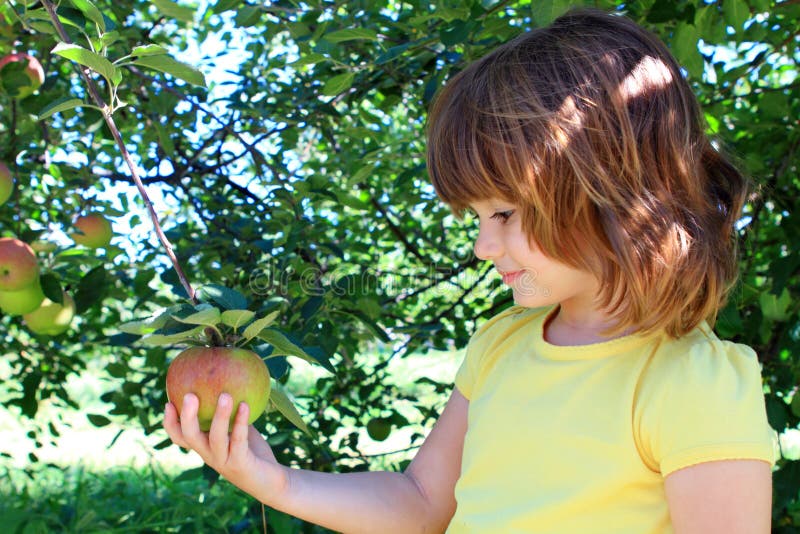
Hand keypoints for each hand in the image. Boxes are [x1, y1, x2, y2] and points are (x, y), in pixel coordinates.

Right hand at [163, 392, 286, 502]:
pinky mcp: (240, 464)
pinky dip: (241, 422)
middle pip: (190, 438)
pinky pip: (239, 441)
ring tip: (225, 395)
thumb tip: (230, 381)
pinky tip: (245, 405)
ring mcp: (224, 461)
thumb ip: (232, 412)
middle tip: (190, 395)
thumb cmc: (253, 452)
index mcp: (205, 447)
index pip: (180, 438)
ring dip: (219, 416)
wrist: (271, 481)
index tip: (168, 402)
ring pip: (215, 439)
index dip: (170, 423)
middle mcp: (210, 455)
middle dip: (187, 417)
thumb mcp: (239, 429)